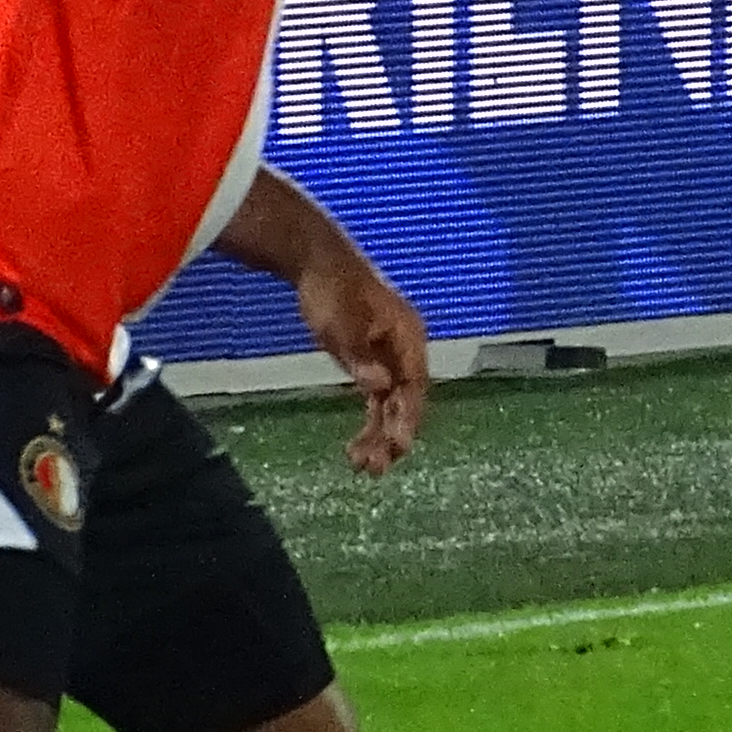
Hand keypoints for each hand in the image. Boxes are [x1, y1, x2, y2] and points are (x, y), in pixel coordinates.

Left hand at [295, 244, 434, 474]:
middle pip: (405, 401)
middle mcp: (404, 350)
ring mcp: (388, 358)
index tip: (399, 445)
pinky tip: (356, 446)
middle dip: (392, 435)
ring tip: (360, 467)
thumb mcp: (341, 325)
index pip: (415, 385)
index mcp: (408, 336)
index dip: (409, 417)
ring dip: (378, 435)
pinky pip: (376, 400)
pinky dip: (368, 422)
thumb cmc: (331, 289)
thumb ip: (360, 358)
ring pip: (390, 405)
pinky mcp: (371, 362)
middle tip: (376, 469)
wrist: (315, 263)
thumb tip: (378, 388)